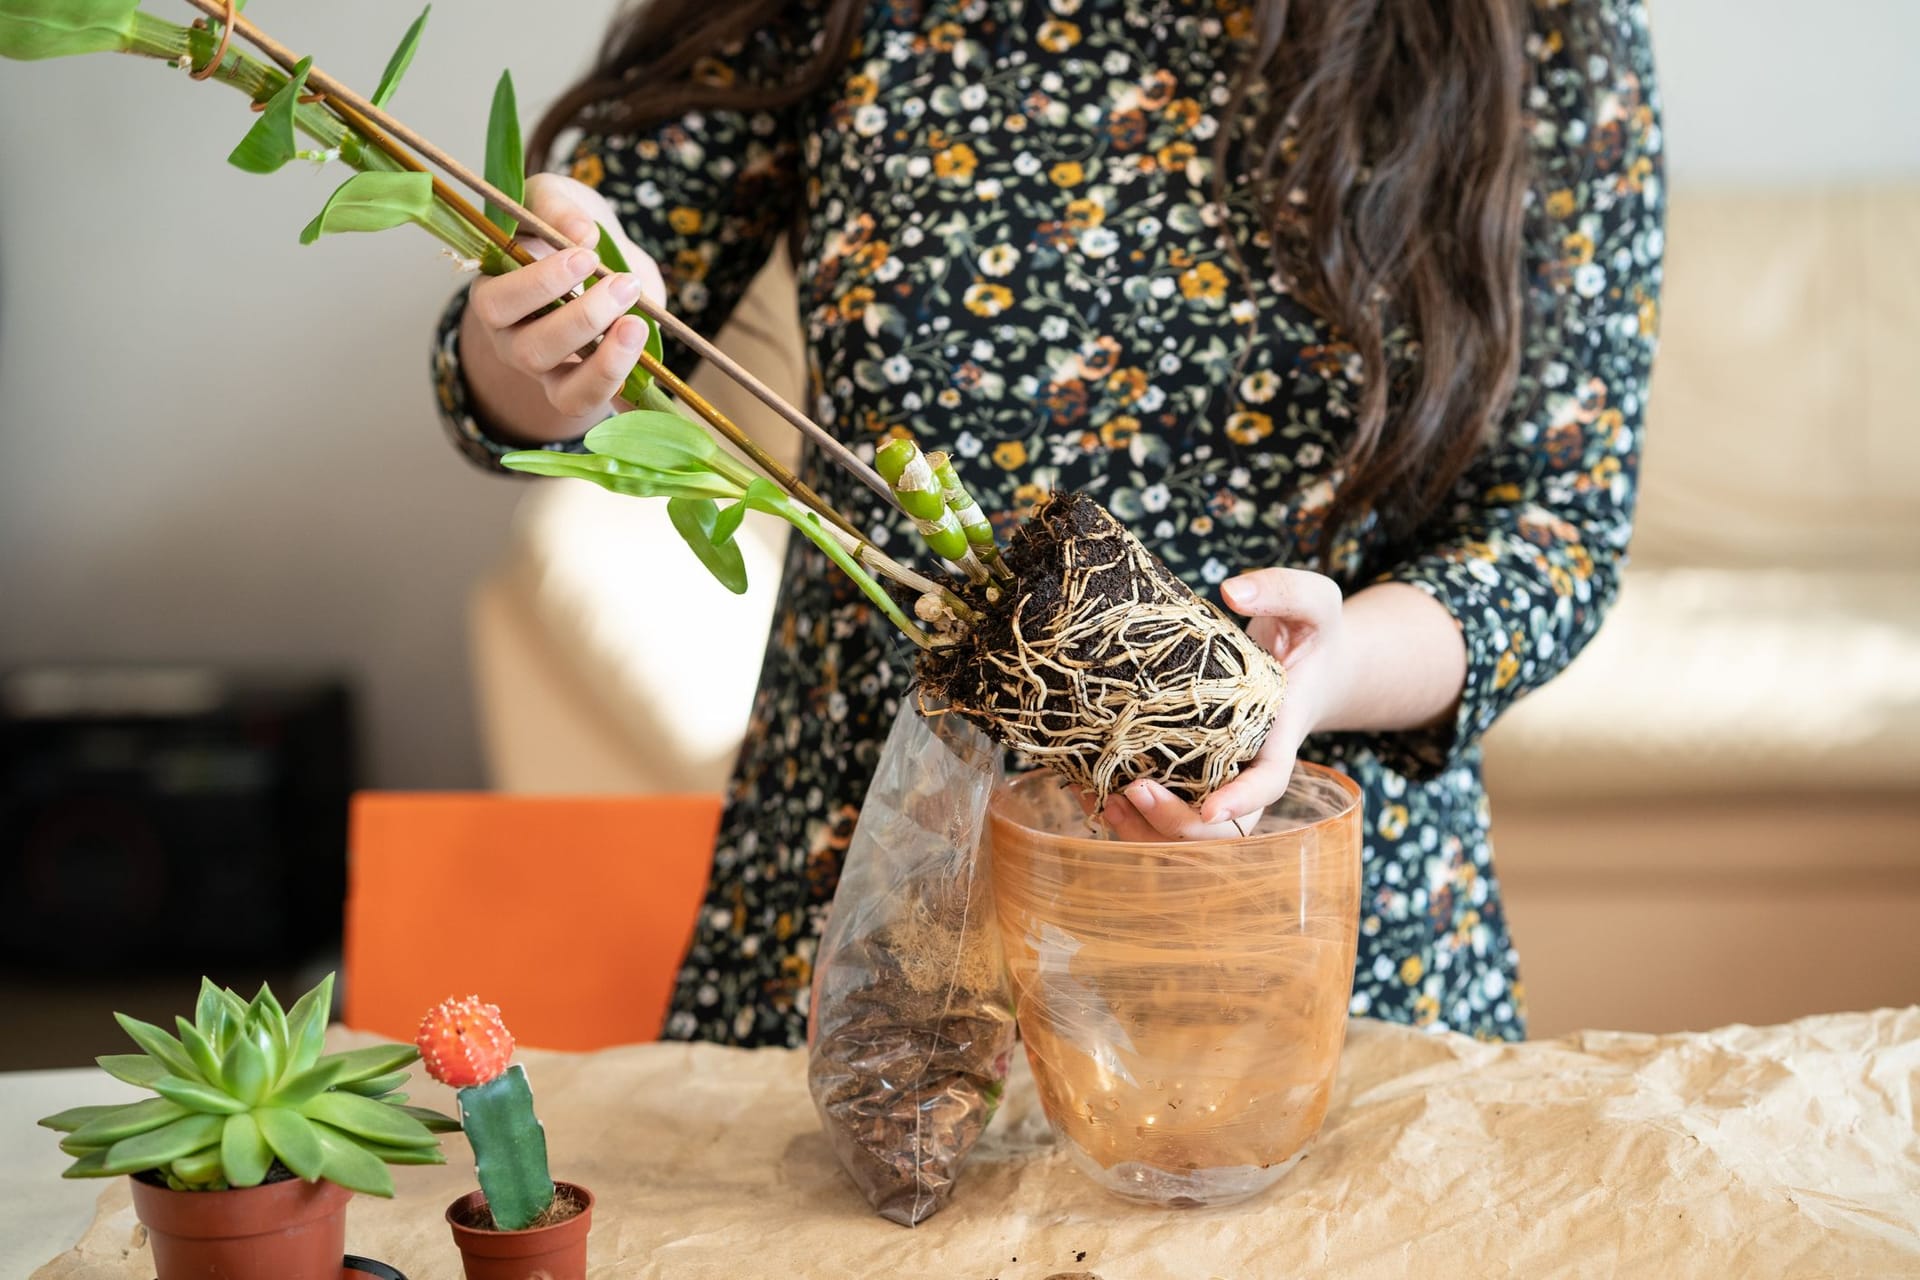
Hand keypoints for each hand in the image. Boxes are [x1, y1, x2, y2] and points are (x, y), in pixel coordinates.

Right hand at [459, 173, 668, 437]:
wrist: (600, 255)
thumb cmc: (565, 226)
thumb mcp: (555, 198)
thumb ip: (557, 207)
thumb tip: (580, 233)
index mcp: (496, 294)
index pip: (498, 303)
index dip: (540, 284)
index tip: (586, 256)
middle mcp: (513, 341)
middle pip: (531, 350)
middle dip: (581, 319)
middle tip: (623, 285)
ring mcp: (549, 373)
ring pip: (565, 392)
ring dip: (606, 362)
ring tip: (637, 323)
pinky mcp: (586, 389)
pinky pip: (601, 408)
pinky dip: (625, 400)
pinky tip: (650, 382)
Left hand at [1101, 567, 1352, 841]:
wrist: (1304, 664)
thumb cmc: (1309, 635)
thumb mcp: (1314, 603)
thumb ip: (1284, 589)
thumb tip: (1233, 589)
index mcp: (1280, 736)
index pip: (1269, 784)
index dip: (1240, 802)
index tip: (1209, 809)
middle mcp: (1248, 768)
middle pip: (1222, 829)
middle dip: (1178, 824)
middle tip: (1135, 792)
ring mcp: (1218, 777)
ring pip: (1187, 832)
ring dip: (1145, 829)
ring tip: (1104, 799)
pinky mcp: (1190, 773)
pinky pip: (1162, 811)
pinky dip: (1125, 811)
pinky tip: (1085, 788)